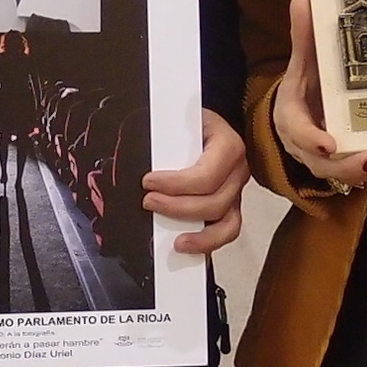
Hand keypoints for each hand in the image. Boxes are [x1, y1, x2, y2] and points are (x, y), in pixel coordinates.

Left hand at [143, 109, 252, 256]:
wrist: (206, 123)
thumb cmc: (191, 122)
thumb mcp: (178, 120)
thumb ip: (162, 138)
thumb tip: (128, 155)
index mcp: (228, 145)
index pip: (206, 175)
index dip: (176, 184)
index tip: (148, 182)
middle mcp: (237, 170)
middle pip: (215, 202)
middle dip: (178, 208)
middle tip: (149, 202)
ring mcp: (237, 191)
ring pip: (226, 222)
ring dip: (199, 235)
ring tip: (174, 241)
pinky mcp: (231, 206)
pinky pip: (228, 231)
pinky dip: (209, 243)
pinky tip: (189, 247)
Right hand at [276, 0, 366, 189]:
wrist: (305, 108)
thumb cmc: (305, 84)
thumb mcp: (303, 61)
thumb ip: (304, 36)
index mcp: (292, 117)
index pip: (297, 131)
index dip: (311, 140)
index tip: (329, 144)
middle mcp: (306, 144)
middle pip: (322, 162)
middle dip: (347, 163)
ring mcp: (325, 158)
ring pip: (341, 172)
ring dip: (366, 169)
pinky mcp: (345, 162)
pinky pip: (358, 171)